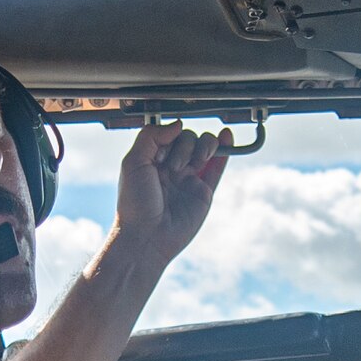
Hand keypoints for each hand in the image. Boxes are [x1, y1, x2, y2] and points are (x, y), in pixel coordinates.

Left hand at [110, 120, 230, 269]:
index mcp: (153, 160)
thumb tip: (178, 124)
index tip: (161, 154)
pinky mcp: (204, 192)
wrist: (146, 236)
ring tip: (195, 161)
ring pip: (205, 149)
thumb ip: (151, 136)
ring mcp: (189, 179)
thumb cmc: (135, 203)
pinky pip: (217, 168)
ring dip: (204, 146)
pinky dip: (225, 150)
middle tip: (173, 167)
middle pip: (189, 139)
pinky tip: (226, 137)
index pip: (170, 134)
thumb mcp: (133, 162)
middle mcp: (171, 168)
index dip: (170, 136)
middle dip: (185, 146)